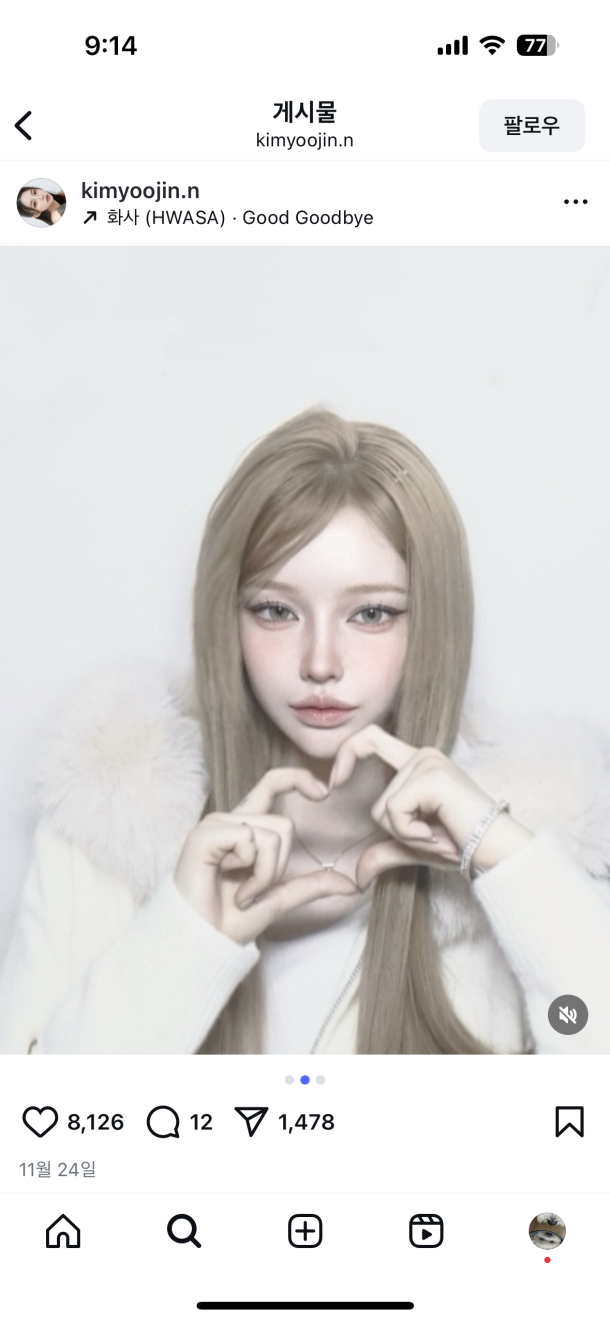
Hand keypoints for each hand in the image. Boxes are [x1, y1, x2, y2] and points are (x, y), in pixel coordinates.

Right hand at [174, 767, 356, 943]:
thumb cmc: (231, 920)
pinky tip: (230, 888)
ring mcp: (215, 825)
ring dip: (265, 875)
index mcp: (245, 827)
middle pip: (284, 824)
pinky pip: (251, 841)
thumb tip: (352, 885)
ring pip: (272, 835)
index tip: (323, 792)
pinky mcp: (204, 835)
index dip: (298, 778)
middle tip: (252, 890)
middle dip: (278, 866)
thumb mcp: (280, 898)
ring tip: (240, 892)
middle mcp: (229, 820)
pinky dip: (252, 873)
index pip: (272, 783)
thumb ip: (311, 886)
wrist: (203, 941)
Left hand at [329, 725, 532, 889]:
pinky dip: (412, 835)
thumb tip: (356, 877)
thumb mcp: (414, 846)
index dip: (346, 754)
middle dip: (397, 833)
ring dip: (408, 837)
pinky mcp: (432, 778)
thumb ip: (384, 851)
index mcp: (418, 762)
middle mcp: (422, 756)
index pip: (370, 739)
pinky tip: (440, 837)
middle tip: (430, 839)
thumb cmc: (462, 845)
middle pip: (376, 801)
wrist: (496, 853)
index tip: (334, 784)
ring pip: (383, 811)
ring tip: (440, 838)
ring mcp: (428, 763)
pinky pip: (395, 814)